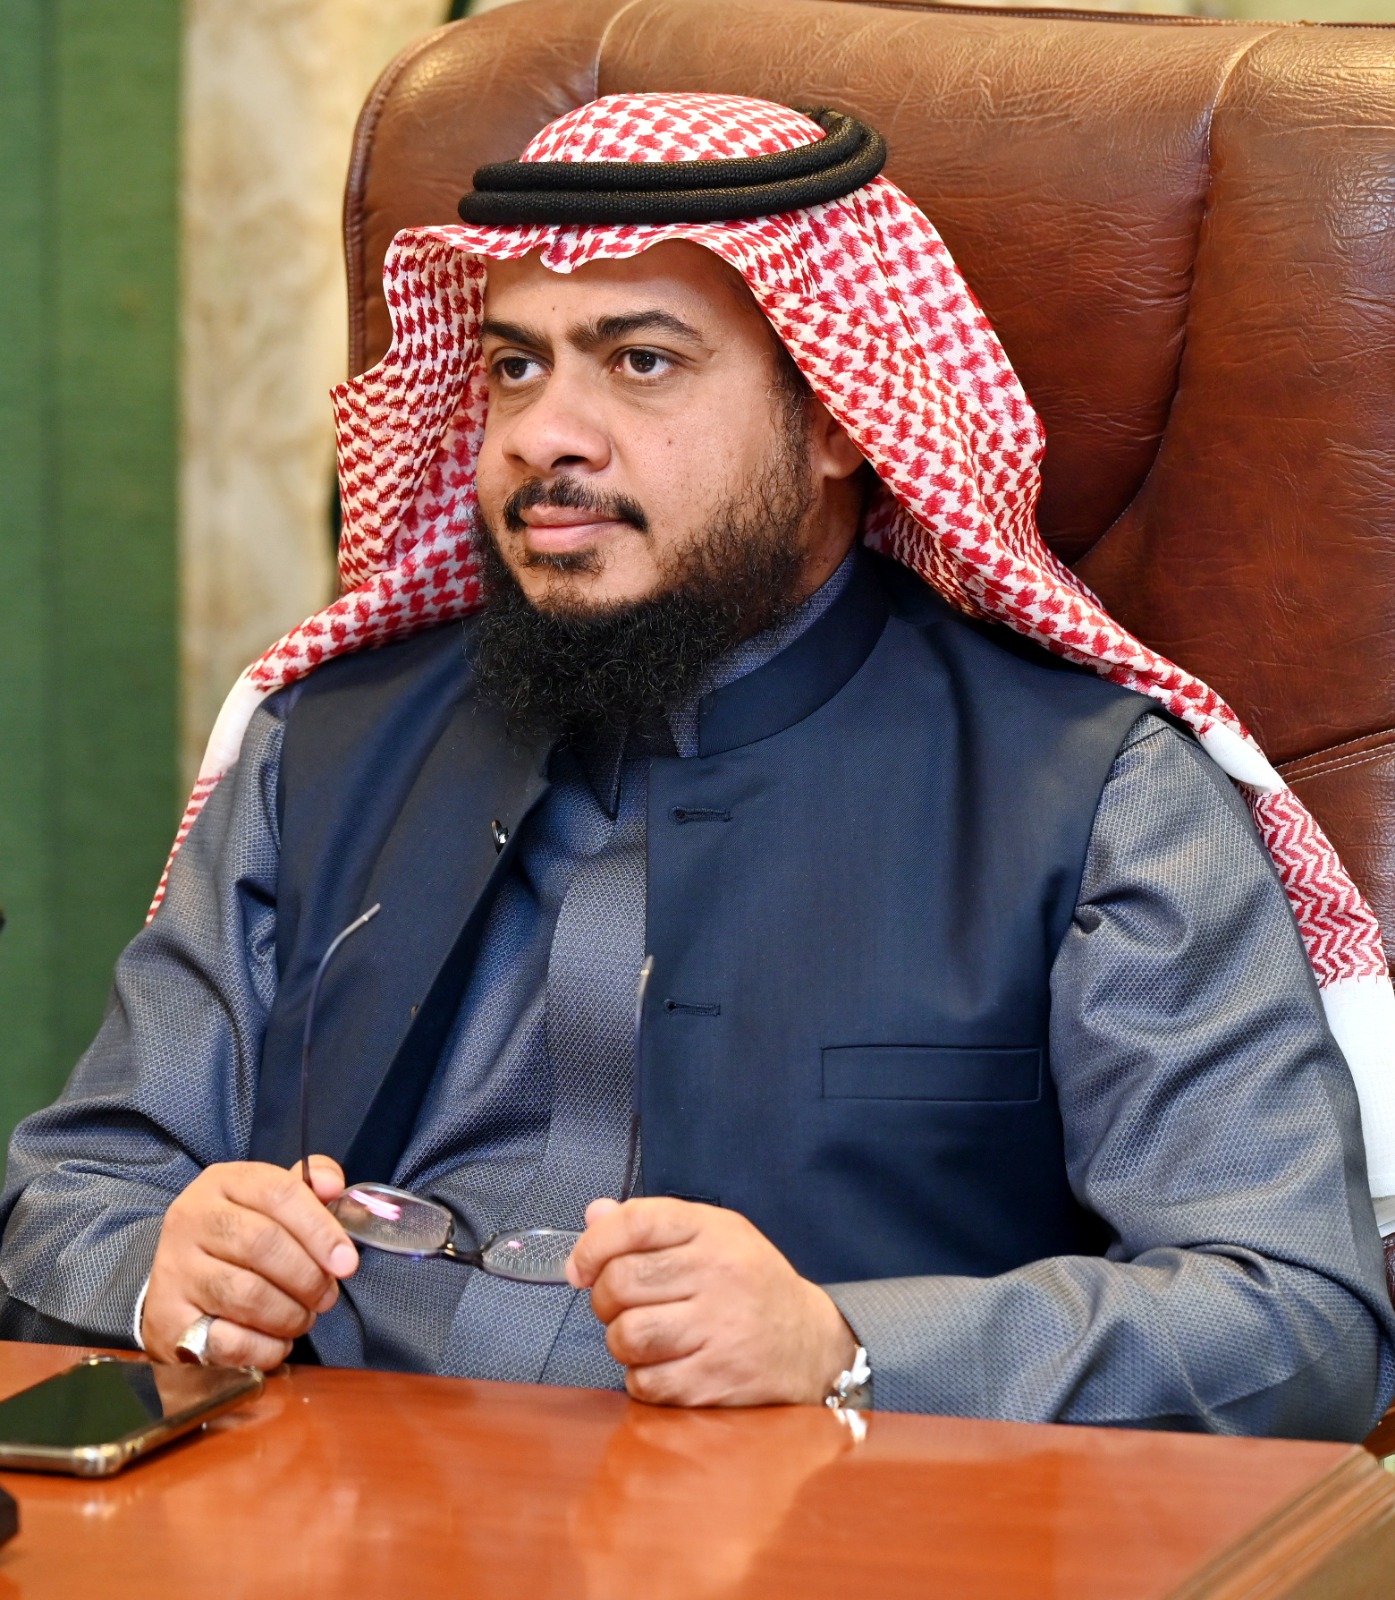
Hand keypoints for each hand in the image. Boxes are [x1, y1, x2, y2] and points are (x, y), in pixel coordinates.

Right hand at [142, 1156, 357, 1367]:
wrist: (180, 1285)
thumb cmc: (242, 1237)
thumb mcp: (270, 1201)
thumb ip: (308, 1186)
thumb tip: (332, 1186)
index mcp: (222, 1182)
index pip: (279, 1192)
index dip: (321, 1229)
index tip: (347, 1262)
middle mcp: (191, 1219)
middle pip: (262, 1243)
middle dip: (308, 1276)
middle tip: (327, 1296)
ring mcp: (175, 1270)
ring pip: (246, 1294)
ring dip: (289, 1314)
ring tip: (304, 1318)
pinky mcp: (168, 1322)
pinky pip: (227, 1341)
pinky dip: (264, 1348)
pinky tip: (278, 1342)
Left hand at [566, 1197, 857, 1406]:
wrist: (812, 1345)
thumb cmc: (751, 1285)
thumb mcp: (714, 1237)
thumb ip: (652, 1225)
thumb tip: (593, 1216)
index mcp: (714, 1231)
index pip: (636, 1222)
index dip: (593, 1245)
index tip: (580, 1267)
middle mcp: (718, 1275)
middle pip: (621, 1282)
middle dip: (604, 1300)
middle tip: (619, 1307)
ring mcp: (719, 1330)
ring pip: (627, 1336)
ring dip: (621, 1342)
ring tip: (641, 1337)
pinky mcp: (716, 1381)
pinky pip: (646, 1383)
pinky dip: (642, 1379)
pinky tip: (663, 1366)